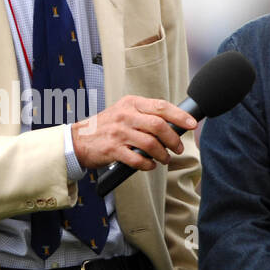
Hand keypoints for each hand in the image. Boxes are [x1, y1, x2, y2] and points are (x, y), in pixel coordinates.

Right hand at [70, 95, 195, 170]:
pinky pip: (137, 159)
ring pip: (150, 144)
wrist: (77, 140)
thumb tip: (173, 124)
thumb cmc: (105, 127)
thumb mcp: (124, 112)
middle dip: (173, 139)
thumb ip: (144, 115)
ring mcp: (118, 133)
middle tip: (178, 148)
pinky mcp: (112, 150)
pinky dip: (148, 164)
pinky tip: (150, 165)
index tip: (192, 124)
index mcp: (131, 103)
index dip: (179, 116)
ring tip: (165, 159)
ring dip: (163, 154)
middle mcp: (125, 116)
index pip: (161, 106)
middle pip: (158, 126)